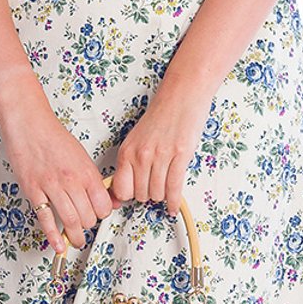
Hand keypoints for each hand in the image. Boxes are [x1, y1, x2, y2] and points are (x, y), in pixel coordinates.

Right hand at [0, 98, 113, 254]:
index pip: (103, 205)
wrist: (28, 124)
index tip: (99, 214)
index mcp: (86, 172)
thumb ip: (94, 180)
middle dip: (88, 225)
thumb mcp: (82, 156)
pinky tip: (58, 245)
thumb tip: (109, 200)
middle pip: (88, 216)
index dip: (102, 213)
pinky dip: (53, 236)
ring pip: (70, 221)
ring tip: (77, 240)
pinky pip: (45, 219)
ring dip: (75, 236)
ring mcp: (51, 187)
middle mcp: (71, 181)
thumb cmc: (54, 137)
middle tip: (85, 225)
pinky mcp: (32, 190)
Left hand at [108, 78, 213, 219]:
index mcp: (127, 151)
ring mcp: (161, 156)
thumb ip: (131, 162)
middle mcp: (141, 155)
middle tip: (153, 189)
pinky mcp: (180, 156)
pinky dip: (174, 202)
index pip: (121, 189)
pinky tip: (174, 207)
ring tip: (165, 190)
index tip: (133, 196)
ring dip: (162, 196)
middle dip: (147, 195)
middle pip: (141, 195)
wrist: (181, 97)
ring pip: (157, 194)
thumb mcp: (137, 139)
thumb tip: (124, 188)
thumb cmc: (161, 117)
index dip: (128, 196)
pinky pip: (174, 188)